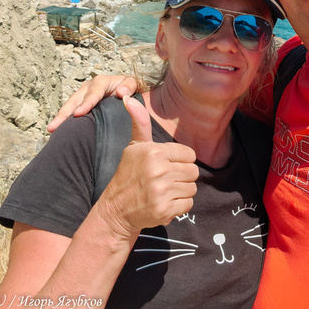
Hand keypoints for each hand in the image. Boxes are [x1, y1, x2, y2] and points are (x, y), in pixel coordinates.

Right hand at [47, 75, 139, 132]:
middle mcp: (88, 88)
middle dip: (64, 113)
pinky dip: (64, 121)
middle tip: (54, 126)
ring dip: (60, 118)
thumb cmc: (129, 88)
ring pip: (69, 106)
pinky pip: (71, 112)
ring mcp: (82, 96)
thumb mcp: (133, 84)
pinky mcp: (80, 104)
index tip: (78, 114)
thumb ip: (129, 86)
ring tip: (51, 130)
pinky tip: (58, 131)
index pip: (92, 94)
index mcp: (101, 83)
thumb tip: (121, 93)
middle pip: (74, 100)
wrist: (127, 90)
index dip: (85, 104)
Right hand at [96, 96, 198, 236]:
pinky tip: (164, 203)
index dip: (180, 160)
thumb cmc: (128, 174)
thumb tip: (129, 98)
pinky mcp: (165, 210)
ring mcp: (162, 191)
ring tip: (164, 191)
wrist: (115, 210)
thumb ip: (140, 123)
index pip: (189, 154)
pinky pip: (188, 204)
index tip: (166, 166)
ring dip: (181, 191)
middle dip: (182, 176)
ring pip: (192, 188)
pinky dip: (179, 206)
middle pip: (193, 171)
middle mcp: (159, 170)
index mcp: (154, 152)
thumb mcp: (134, 146)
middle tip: (165, 180)